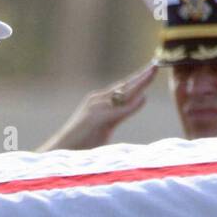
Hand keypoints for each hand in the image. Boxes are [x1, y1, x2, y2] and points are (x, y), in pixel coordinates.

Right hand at [38, 63, 157, 151]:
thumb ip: (116, 117)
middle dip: (141, 76)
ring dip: (139, 83)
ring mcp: (96, 109)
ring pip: (123, 93)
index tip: (150, 70)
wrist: (60, 151)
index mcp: (98, 102)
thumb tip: (129, 109)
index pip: (121, 87)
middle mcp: (97, 101)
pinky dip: (132, 105)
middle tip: (156, 65)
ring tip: (153, 73)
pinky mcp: (97, 120)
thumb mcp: (102, 128)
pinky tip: (143, 98)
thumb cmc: (80, 144)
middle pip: (124, 85)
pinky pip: (119, 111)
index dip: (137, 79)